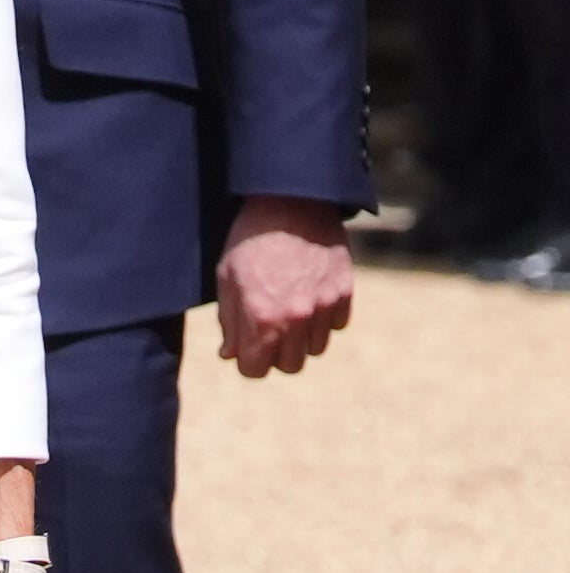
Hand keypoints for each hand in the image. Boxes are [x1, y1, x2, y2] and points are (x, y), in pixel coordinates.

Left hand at [214, 194, 353, 375]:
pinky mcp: (345, 292)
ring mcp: (324, 305)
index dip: (248, 361)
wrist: (292, 202)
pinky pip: (337, 325)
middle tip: (267, 331)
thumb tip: (231, 355)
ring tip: (288, 310)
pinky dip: (324, 319)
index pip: (256, 370)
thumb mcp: (227, 278)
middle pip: (289, 366)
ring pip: (315, 349)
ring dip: (301, 338)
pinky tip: (310, 296)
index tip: (247, 349)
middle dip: (275, 354)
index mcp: (261, 317)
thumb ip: (230, 322)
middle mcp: (296, 317)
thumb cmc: (250, 239)